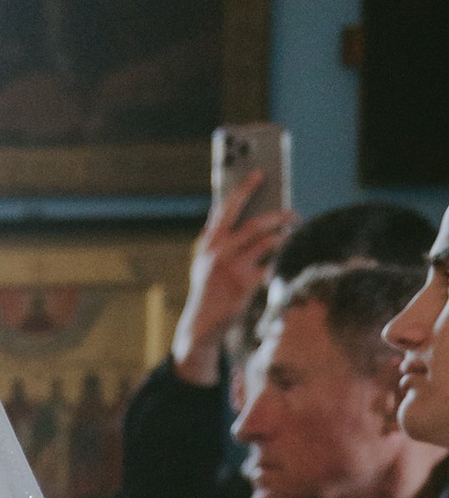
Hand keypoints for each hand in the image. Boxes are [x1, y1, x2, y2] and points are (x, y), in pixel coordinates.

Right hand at [172, 173, 292, 380]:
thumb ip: (214, 236)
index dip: (244, 189)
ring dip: (284, 237)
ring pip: (268, 243)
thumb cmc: (207, 288)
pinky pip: (272, 265)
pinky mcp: (246, 285)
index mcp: (210, 242)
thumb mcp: (203, 260)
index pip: (227, 207)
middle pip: (256, 225)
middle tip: (294, 214)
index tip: (260, 174)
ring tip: (292, 235)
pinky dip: (282, 260)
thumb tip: (226, 209)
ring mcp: (233, 269)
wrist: (202, 324)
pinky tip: (287, 258)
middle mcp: (220, 253)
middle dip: (278, 216)